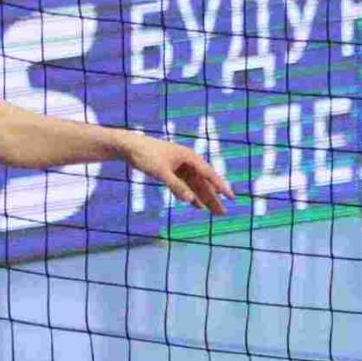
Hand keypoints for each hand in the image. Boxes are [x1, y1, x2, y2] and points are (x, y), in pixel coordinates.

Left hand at [119, 133, 234, 214]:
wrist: (130, 146)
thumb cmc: (145, 156)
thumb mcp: (161, 172)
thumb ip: (176, 187)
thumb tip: (191, 201)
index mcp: (189, 157)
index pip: (209, 174)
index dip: (221, 187)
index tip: (231, 197)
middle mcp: (187, 161)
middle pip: (204, 183)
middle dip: (213, 198)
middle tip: (223, 213)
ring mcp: (180, 166)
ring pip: (195, 186)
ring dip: (204, 199)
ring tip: (214, 213)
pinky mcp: (172, 171)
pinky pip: (185, 186)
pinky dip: (190, 195)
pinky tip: (196, 206)